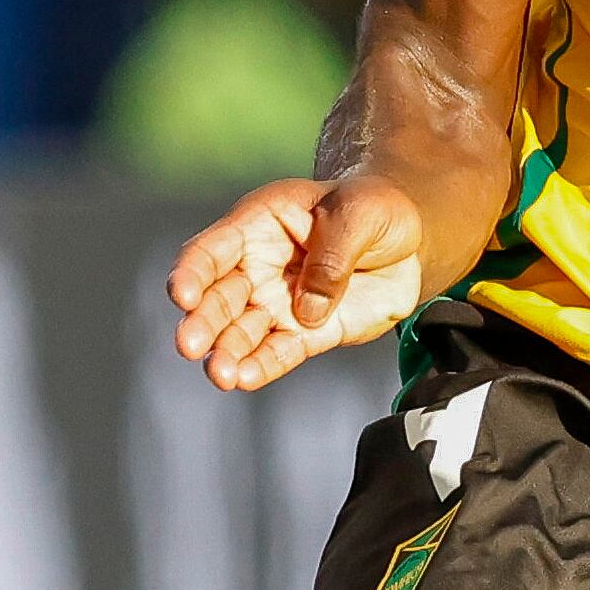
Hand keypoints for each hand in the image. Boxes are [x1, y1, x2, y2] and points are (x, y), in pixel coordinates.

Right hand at [169, 175, 426, 392]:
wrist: (407, 240)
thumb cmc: (372, 209)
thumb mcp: (358, 215)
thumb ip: (331, 257)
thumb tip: (306, 310)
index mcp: (258, 225)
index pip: (212, 250)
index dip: (192, 272)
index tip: (182, 295)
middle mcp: (258, 268)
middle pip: (218, 298)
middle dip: (202, 323)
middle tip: (189, 345)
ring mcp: (278, 303)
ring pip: (242, 332)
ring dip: (227, 354)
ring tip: (221, 375)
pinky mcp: (305, 333)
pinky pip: (278, 352)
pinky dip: (261, 367)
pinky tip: (244, 379)